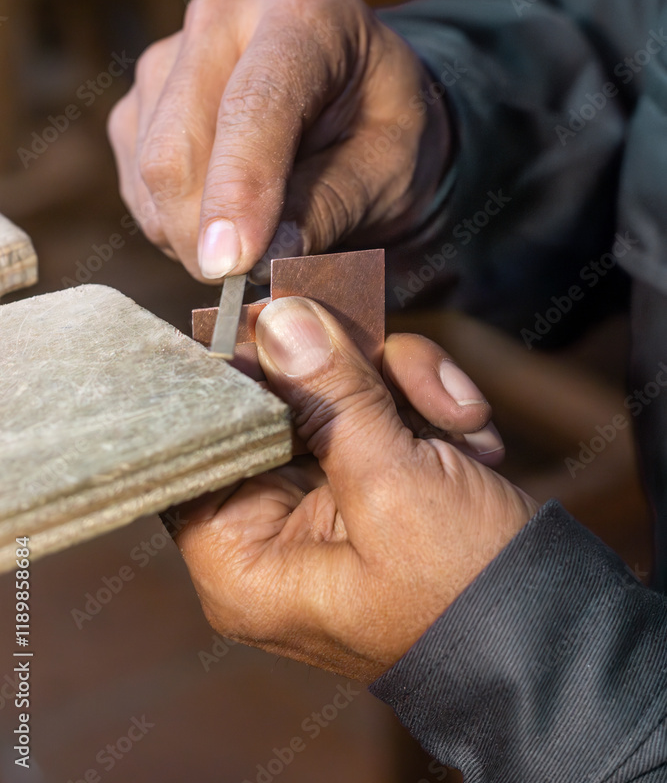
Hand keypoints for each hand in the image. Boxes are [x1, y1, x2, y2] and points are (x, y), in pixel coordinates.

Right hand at [107, 0, 450, 282]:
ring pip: (151, 172)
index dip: (238, 189)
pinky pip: (136, 186)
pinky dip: (175, 224)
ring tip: (256, 235)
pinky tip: (226, 217)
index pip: (253, 104)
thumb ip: (331, 206)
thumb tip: (264, 260)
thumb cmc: (384, 130)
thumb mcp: (389, 168)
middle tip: (249, 280)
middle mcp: (223, 17)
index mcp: (305, 12)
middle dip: (206, 231)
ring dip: (193, 233)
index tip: (232, 264)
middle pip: (178, 142)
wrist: (358, 105)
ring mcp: (169, 57)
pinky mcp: (140, 102)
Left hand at [174, 298, 536, 682]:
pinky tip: (474, 440)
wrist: (564, 637)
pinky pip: (380, 415)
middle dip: (350, 377)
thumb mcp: (394, 486)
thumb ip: (332, 398)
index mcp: (244, 561)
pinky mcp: (374, 486)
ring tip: (460, 418)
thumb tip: (281, 318)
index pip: (202, 445)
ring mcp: (326, 505)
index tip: (278, 319)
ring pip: (336, 396)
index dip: (235, 376)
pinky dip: (429, 411)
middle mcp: (273, 533)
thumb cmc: (464, 590)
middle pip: (276, 406)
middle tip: (400, 368)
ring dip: (406, 389)